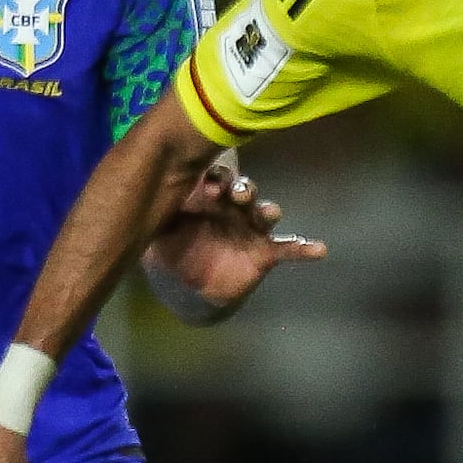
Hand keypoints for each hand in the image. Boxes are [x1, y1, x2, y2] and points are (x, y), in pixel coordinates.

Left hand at [141, 155, 328, 316]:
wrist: (186, 282)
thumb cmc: (175, 244)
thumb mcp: (162, 227)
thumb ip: (160, 211)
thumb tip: (144, 194)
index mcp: (211, 195)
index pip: (217, 180)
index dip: (216, 180)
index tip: (209, 185)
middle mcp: (234, 206)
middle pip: (244, 190)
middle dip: (243, 188)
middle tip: (238, 192)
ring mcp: (251, 228)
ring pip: (264, 214)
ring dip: (268, 211)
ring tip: (268, 212)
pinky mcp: (264, 253)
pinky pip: (287, 248)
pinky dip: (303, 248)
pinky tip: (319, 249)